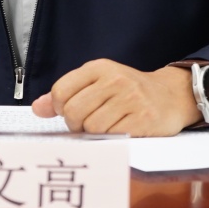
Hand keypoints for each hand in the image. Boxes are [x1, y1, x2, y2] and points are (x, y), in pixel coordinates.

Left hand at [30, 59, 198, 136]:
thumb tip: (37, 108)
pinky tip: (120, 131)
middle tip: (88, 125)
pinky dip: (112, 140)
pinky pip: (113, 137)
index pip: (61, 91)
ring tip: (107, 127)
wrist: (171, 95)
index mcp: (99, 67)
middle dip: (77, 125)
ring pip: (92, 128)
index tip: (71, 112)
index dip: (60, 109)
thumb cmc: (128, 92)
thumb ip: (67, 94)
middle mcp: (115, 79)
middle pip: (74, 112)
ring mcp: (131, 98)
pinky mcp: (144, 119)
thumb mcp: (97, 83)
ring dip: (95, 135)